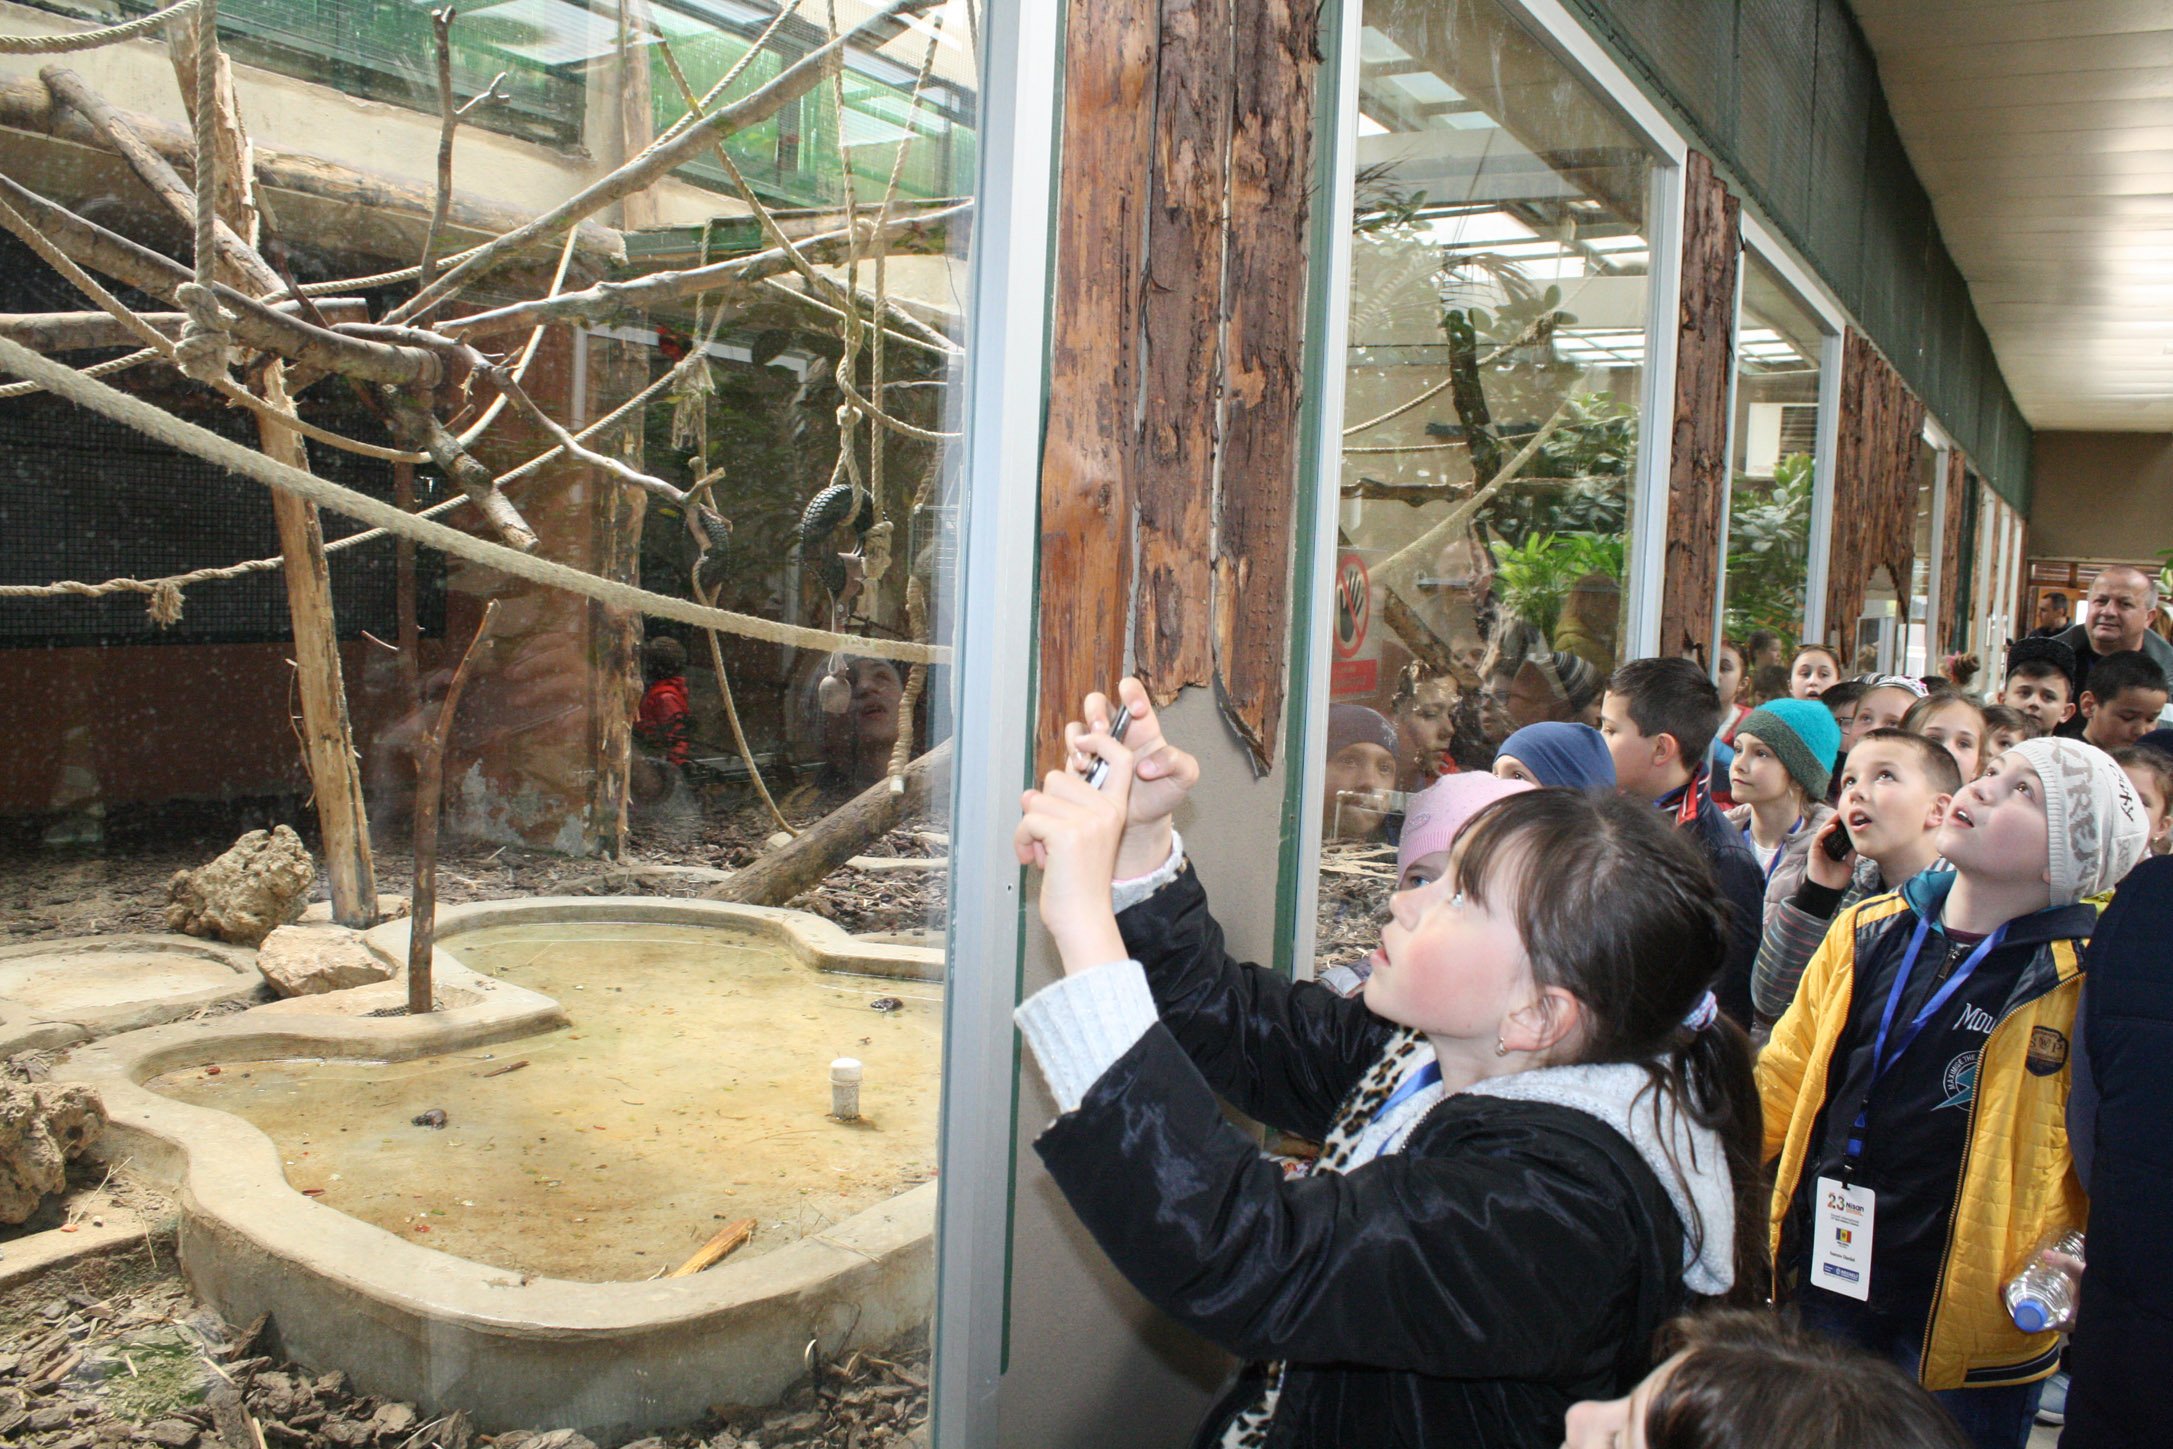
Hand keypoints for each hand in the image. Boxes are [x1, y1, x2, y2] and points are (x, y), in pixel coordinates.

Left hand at [1016, 721, 1131, 972]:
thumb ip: (1063, 809)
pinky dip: (1021, 840)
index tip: (1083, 741)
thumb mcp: (1079, 838)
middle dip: (1042, 808)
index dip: (1100, 740)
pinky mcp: (1067, 833)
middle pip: (1056, 778)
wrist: (1084, 920)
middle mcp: (1106, 809)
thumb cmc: (1078, 885)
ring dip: (1029, 827)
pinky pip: (1028, 821)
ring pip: (1037, 800)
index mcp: (1116, 808)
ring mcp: (1089, 820)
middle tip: (1051, 841)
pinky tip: (1033, 859)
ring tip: (1044, 853)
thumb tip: (1029, 794)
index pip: (1120, 757)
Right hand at [1069, 678, 1198, 878]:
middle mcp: (1116, 731)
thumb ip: (1177, 762)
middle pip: (1095, 702)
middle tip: (1102, 730)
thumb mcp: (1184, 777)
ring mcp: (1096, 748)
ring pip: (1077, 727)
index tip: (1136, 710)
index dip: (1130, 693)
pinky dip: (1072, 758)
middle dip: (1095, 711)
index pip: (1131, 692)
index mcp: (1141, 724)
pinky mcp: (1082, 765)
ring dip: (1078, 737)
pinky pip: (1070, 754)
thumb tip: (1146, 766)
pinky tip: (1083, 771)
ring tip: (1088, 759)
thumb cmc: (1164, 794)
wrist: (1143, 822)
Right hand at [1805, 814, 1854, 890]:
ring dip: (1830, 822)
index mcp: (1833, 850)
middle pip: (1829, 830)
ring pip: (1823, 831)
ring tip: (1838, 815)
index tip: (1850, 818)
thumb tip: (1860, 844)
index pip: (1837, 834)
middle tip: (1844, 812)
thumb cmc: (1836, 879)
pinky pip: (1818, 838)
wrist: (1828, 890)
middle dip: (1836, 821)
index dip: (1842, 826)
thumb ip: (1852, 854)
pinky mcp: (1814, 851)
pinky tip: (1832, 826)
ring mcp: (1819, 848)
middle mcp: (1825, 847)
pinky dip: (1824, 831)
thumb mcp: (1848, 864)